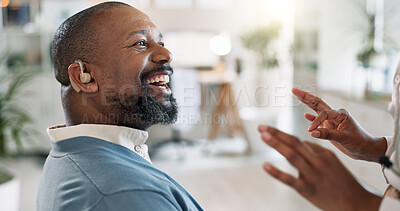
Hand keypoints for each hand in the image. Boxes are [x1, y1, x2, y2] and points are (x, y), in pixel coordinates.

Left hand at [258, 125, 381, 210]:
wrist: (356, 204)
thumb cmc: (342, 183)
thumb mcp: (332, 163)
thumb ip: (316, 152)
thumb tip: (301, 142)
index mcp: (324, 153)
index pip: (299, 142)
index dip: (282, 135)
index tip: (269, 129)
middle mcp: (317, 161)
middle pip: (294, 143)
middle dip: (276, 133)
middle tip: (261, 127)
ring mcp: (312, 175)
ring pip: (292, 156)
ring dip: (276, 144)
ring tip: (263, 135)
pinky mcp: (308, 189)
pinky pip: (290, 179)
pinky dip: (276, 172)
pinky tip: (265, 165)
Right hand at [292, 88, 386, 161]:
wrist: (366, 150)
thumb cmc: (359, 142)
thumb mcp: (344, 138)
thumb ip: (328, 135)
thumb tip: (312, 132)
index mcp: (340, 114)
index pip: (323, 114)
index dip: (315, 121)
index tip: (310, 131)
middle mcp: (335, 115)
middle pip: (317, 103)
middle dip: (305, 96)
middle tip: (294, 90)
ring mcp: (332, 121)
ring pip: (317, 109)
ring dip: (306, 103)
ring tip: (296, 95)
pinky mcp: (330, 127)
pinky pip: (319, 120)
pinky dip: (312, 117)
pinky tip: (305, 114)